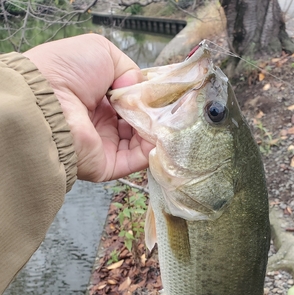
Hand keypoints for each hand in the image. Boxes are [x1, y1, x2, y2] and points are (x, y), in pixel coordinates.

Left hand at [25, 34, 153, 181]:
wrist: (47, 100)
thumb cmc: (67, 71)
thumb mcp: (102, 52)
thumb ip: (128, 68)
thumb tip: (140, 92)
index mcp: (97, 97)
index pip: (131, 101)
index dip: (148, 97)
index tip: (164, 93)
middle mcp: (101, 122)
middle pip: (138, 122)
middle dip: (154, 115)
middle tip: (168, 107)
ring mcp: (104, 144)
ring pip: (141, 142)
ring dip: (155, 130)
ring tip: (165, 118)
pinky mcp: (107, 164)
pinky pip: (137, 160)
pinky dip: (152, 150)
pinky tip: (160, 135)